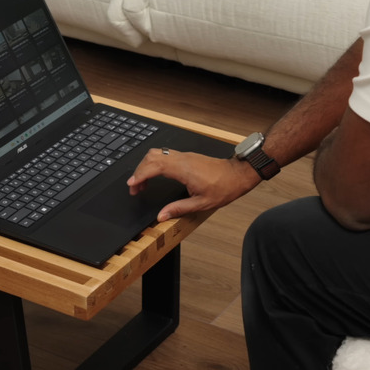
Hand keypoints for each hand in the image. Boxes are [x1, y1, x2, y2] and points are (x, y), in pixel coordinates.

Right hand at [127, 148, 260, 221]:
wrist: (238, 174)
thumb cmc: (224, 188)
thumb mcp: (202, 203)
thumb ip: (178, 209)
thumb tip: (161, 216)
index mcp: (184, 170)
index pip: (155, 166)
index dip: (140, 174)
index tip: (132, 185)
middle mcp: (182, 159)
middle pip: (152, 156)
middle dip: (139, 171)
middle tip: (135, 188)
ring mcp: (184, 156)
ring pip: (157, 153)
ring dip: (146, 166)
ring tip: (142, 183)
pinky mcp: (186, 156)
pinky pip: (165, 155)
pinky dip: (154, 164)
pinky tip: (154, 176)